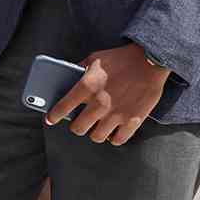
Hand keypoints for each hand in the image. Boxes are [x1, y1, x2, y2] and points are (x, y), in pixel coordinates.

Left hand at [46, 43, 170, 144]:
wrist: (150, 61)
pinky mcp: (133, 120)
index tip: (50, 119)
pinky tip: (112, 132)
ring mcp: (117, 114)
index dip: (53, 116)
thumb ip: (79, 70)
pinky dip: (113, 138)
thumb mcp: (94, 59)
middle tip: (79, 122)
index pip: (62, 108)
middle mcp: (99, 104)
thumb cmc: (120, 59)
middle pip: (78, 128)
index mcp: (87, 87)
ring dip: (94, 132)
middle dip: (76, 126)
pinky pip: (118, 140)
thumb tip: (66, 79)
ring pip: (97, 136)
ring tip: (96, 126)